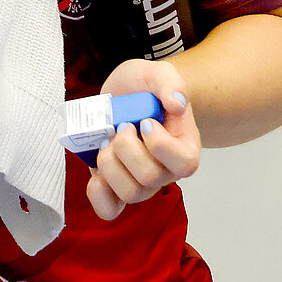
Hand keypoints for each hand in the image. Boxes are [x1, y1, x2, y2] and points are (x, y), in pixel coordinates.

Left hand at [84, 60, 200, 219]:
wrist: (127, 96)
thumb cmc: (147, 88)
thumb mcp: (159, 73)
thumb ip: (172, 83)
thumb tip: (177, 105)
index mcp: (185, 148)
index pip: (184, 164)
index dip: (159, 144)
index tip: (145, 121)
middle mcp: (166, 172)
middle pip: (149, 178)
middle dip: (126, 148)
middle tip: (121, 126)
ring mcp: (141, 184)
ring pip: (129, 193)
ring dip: (109, 164)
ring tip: (107, 142)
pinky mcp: (116, 188)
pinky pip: (109, 209)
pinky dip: (98, 192)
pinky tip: (96, 172)